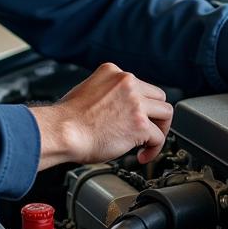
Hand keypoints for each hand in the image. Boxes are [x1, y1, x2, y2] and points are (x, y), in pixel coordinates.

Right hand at [28, 62, 171, 168]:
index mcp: (112, 72)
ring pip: (166, 113)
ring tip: (149, 143)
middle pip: (158, 96)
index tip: (135, 117)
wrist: (62, 132)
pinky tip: (141, 156)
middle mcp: (127, 83)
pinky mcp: (140, 123)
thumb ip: (106, 93)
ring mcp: (136, 103)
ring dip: (160, 130)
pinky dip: (154, 150)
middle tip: (147, 130)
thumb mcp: (86, 90)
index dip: (140, 104)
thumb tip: (116, 108)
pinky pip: (159, 137)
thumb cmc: (67, 119)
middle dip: (154, 115)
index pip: (140, 85)